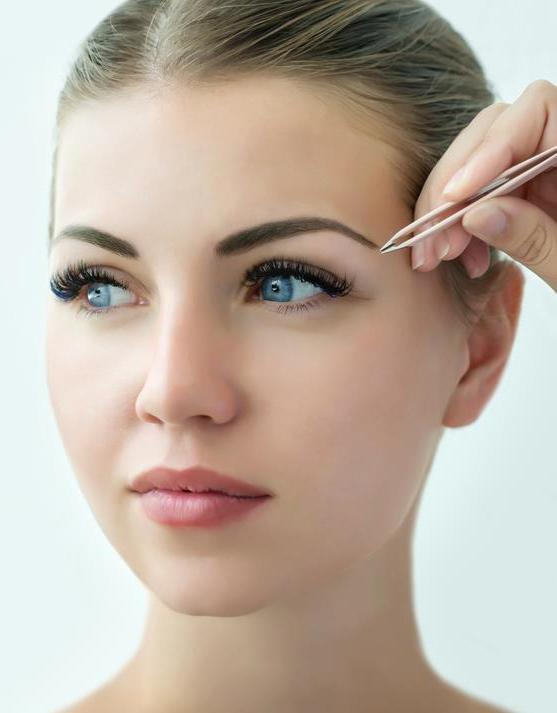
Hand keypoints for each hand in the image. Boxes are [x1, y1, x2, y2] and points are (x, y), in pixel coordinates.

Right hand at [411, 79, 556, 290]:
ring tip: (438, 255)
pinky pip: (489, 196)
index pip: (539, 110)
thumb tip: (473, 214)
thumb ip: (537, 239)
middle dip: (455, 185)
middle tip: (430, 239)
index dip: (491, 146)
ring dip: (451, 210)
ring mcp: (551, 174)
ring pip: (483, 167)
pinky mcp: (536, 198)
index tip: (458, 196)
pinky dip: (466, 224)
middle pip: (498, 134)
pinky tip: (464, 257)